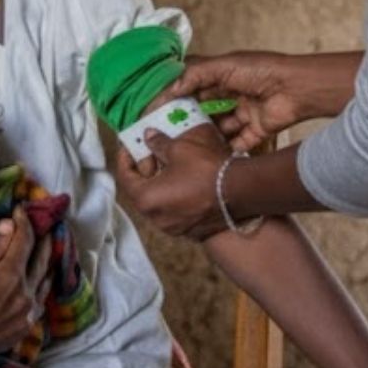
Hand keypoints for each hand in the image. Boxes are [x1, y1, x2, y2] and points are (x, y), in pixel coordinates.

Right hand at [0, 208, 53, 367]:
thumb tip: (9, 225)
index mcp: (10, 276)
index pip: (25, 240)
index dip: (24, 221)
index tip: (21, 209)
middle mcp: (25, 296)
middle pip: (42, 261)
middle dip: (43, 240)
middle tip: (45, 225)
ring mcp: (25, 316)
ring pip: (44, 284)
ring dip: (46, 264)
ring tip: (47, 251)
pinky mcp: (21, 332)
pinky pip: (38, 304)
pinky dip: (40, 288)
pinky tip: (38, 284)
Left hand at [113, 122, 233, 240]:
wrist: (242, 192)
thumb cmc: (206, 169)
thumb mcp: (180, 148)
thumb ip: (158, 143)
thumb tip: (148, 136)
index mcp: (146, 199)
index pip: (125, 177)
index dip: (125, 157)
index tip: (130, 145)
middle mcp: (156, 219)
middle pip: (141, 191)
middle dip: (145, 170)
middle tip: (153, 152)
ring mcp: (174, 228)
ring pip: (159, 202)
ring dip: (160, 183)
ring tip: (170, 165)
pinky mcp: (191, 230)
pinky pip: (175, 211)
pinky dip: (175, 196)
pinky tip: (186, 181)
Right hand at [168, 50, 337, 152]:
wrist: (297, 88)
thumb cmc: (263, 70)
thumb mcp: (225, 66)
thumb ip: (197, 75)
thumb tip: (173, 88)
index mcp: (225, 74)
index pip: (195, 85)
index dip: (177, 96)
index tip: (158, 108)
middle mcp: (235, 94)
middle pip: (206, 108)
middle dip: (189, 118)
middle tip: (168, 130)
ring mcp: (245, 113)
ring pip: (220, 128)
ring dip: (206, 135)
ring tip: (185, 144)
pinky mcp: (257, 130)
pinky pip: (238, 143)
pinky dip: (226, 149)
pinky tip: (209, 156)